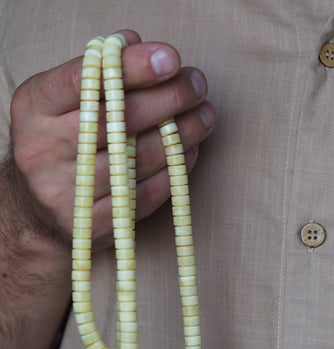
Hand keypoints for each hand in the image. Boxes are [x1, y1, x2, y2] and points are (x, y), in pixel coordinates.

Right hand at [9, 29, 214, 250]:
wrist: (37, 212)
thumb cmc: (61, 146)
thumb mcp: (61, 102)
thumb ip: (95, 73)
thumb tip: (134, 43)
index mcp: (34, 110)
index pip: (86, 80)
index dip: (133, 67)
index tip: (171, 58)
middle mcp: (42, 151)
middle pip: (118, 120)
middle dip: (169, 97)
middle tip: (197, 85)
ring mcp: (66, 192)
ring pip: (138, 159)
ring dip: (182, 135)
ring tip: (204, 116)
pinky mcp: (90, 225)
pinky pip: (144, 195)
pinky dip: (174, 171)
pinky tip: (189, 152)